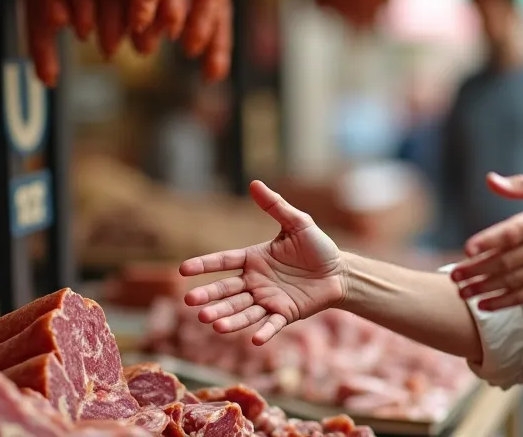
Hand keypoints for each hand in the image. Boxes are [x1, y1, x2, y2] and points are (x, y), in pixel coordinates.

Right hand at [180, 181, 345, 344]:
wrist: (339, 271)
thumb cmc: (317, 247)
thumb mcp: (298, 222)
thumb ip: (276, 206)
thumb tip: (254, 183)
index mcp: (254, 259)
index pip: (223, 261)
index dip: (204, 265)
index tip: (183, 269)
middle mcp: (255, 281)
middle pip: (227, 290)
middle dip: (209, 297)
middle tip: (191, 302)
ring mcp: (268, 300)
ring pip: (243, 310)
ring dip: (228, 317)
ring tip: (212, 323)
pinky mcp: (285, 314)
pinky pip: (272, 324)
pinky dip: (264, 331)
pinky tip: (255, 340)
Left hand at [450, 172, 522, 310]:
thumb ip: (522, 185)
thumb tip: (490, 180)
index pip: (511, 233)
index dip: (488, 242)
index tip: (467, 250)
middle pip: (506, 261)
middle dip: (476, 270)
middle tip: (454, 276)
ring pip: (513, 281)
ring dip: (485, 288)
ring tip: (463, 292)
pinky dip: (505, 301)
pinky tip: (485, 304)